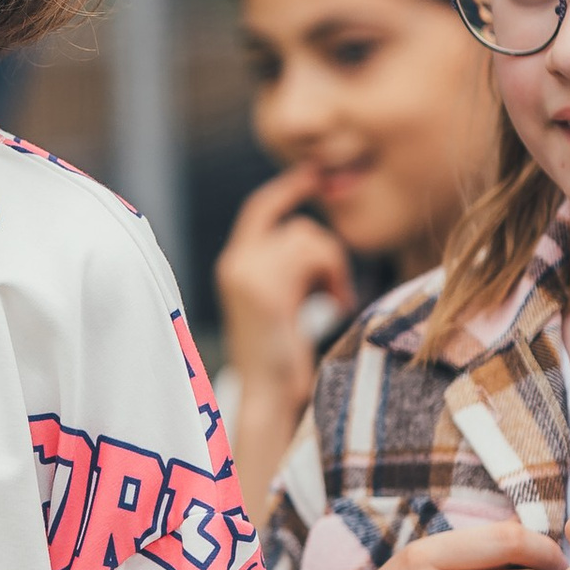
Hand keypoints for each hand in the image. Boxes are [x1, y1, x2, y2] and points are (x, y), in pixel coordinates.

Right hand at [215, 169, 355, 517]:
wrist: (268, 397)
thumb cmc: (283, 358)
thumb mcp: (278, 301)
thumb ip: (284, 266)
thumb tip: (308, 230)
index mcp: (233, 265)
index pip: (260, 209)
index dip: (289, 188)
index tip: (318, 172)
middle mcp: (233, 264)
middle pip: (295, 226)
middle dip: (325, 252)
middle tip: (336, 289)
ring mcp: (246, 274)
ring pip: (308, 239)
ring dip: (332, 268)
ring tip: (334, 300)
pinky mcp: (267, 288)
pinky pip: (313, 255)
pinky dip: (334, 278)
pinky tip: (334, 305)